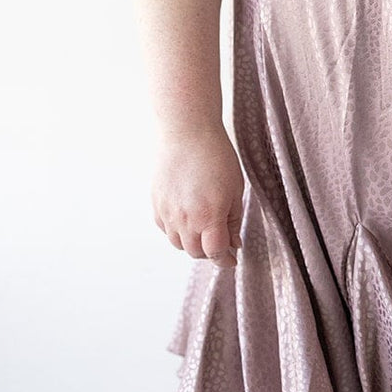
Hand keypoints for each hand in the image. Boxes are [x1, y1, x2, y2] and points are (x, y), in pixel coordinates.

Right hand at [151, 125, 244, 268]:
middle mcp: (184, 219)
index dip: (225, 260)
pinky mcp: (156, 203)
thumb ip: (233, 221)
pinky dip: (177, 231)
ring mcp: (167, 212)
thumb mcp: (235, 191)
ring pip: (178, 244)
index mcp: (209, 217)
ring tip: (204, 230)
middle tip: (221, 243)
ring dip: (192, 244)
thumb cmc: (216, 157)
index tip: (231, 259)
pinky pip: (165, 229)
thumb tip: (234, 244)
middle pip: (195, 252)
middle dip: (210, 252)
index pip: (215, 253)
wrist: (187, 132)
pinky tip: (188, 219)